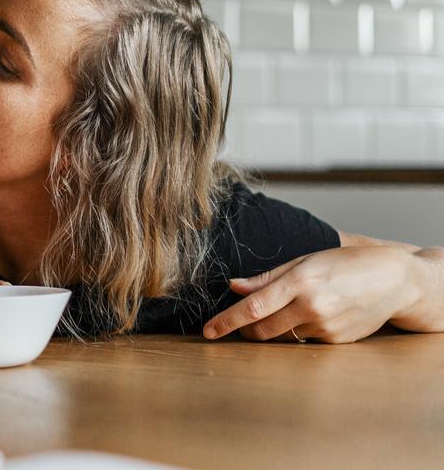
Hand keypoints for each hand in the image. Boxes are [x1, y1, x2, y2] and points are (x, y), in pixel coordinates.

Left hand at [202, 246, 422, 343]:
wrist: (394, 281)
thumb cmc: (345, 264)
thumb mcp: (304, 261)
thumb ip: (267, 278)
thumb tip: (234, 287)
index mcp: (299, 282)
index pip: (253, 308)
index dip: (226, 321)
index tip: (208, 331)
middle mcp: (311, 307)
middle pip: (261, 330)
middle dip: (245, 329)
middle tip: (240, 321)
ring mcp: (325, 327)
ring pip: (281, 337)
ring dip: (272, 329)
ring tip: (289, 308)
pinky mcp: (335, 341)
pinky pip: (303, 341)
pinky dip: (298, 331)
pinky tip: (314, 314)